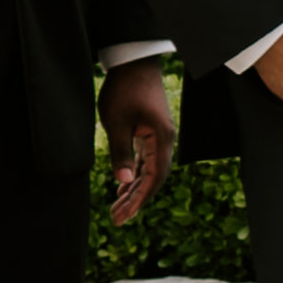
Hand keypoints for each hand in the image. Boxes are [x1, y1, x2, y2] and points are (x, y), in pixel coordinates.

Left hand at [94, 65, 173, 225]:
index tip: (123, 216)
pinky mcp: (152, 132)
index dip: (139, 200)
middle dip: (136, 200)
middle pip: (154, 178)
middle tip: (117, 220)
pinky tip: (124, 187)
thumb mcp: (116, 123)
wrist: (134, 63)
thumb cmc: (124, 90)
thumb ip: (121, 154)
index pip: (154, 178)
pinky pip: (146, 160)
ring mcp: (160, 136)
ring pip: (150, 171)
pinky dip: (136, 175)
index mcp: (161, 139)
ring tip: (118, 208)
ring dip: (134, 190)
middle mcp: (165, 141)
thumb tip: (124, 183)